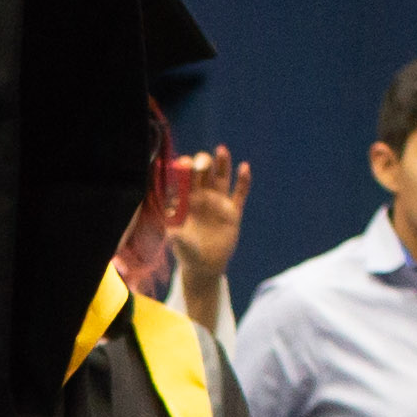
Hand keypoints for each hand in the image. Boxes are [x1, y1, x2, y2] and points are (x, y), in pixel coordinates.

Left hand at [169, 151, 250, 293]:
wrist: (205, 266)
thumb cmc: (186, 252)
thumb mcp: (180, 243)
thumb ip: (176, 234)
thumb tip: (171, 228)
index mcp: (185, 200)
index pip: (183, 179)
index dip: (183, 169)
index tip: (181, 163)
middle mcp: (202, 197)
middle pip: (203, 173)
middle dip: (202, 164)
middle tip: (201, 162)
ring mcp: (218, 202)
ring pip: (221, 178)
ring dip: (222, 164)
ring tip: (221, 150)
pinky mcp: (233, 212)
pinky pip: (240, 194)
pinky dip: (243, 181)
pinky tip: (244, 167)